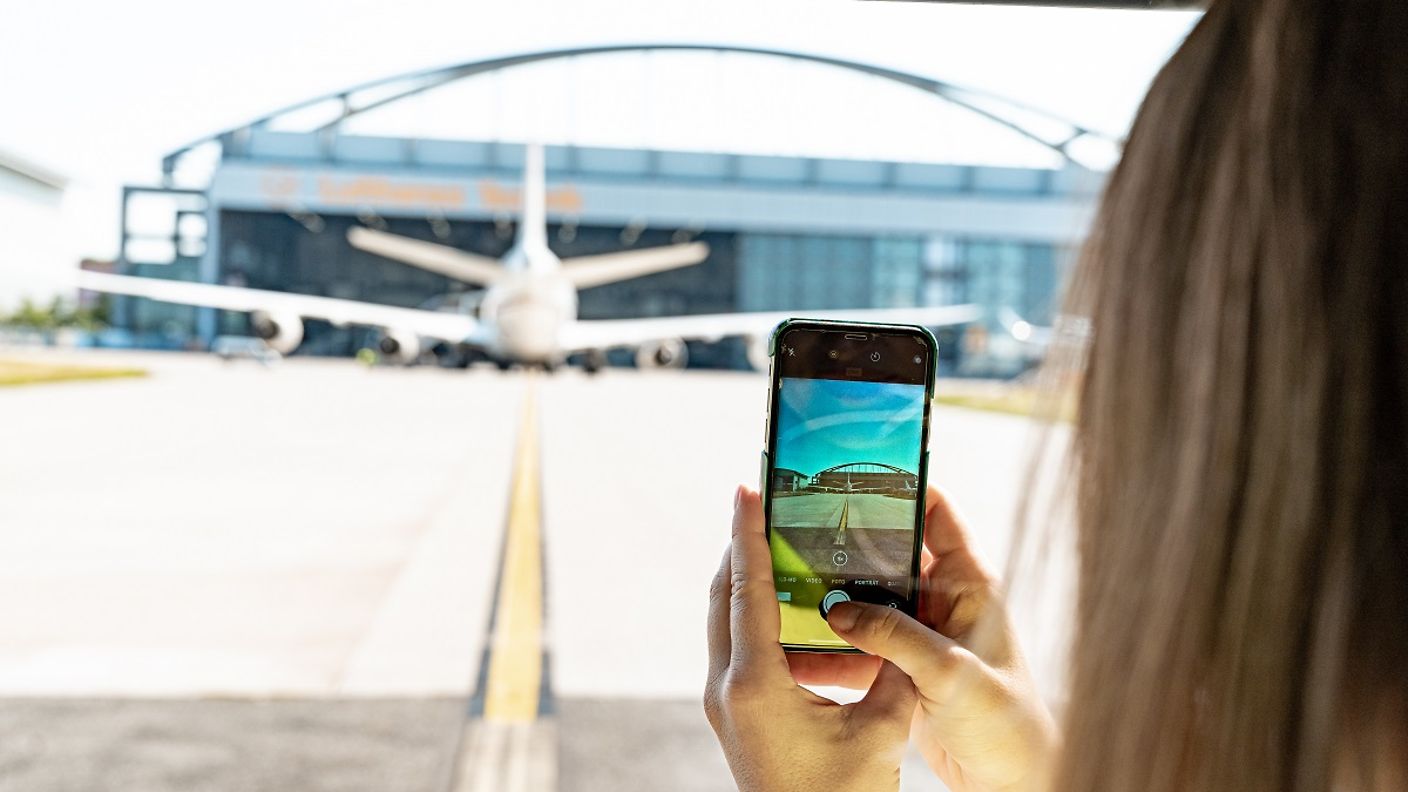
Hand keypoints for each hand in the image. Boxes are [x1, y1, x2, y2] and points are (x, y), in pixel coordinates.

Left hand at [705, 486, 917, 791]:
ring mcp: (725, 706)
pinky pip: (736, 649)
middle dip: (742, 549)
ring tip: (775, 547)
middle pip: (723, 597)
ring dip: (746, 582)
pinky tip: (788, 611)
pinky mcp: (734, 718)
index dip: (748, 534)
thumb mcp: (882, 729)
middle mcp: (728, 689)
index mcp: (757, 684)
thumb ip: (892, 666)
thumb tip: (893, 616)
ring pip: (725, 623)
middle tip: (761, 507)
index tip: (745, 489)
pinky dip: (755, 617)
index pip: (748, 589)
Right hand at [823, 486, 1057, 791]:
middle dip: (845, 544)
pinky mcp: (899, 668)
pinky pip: (855, 646)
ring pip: (864, 601)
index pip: (936, 513)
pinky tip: (793, 646)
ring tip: (784, 585)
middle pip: (886, 554)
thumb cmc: (1006, 722)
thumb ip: (894, 636)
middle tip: (799, 530)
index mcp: (969, 583)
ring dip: (829, 599)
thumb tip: (838, 609)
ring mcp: (918, 633)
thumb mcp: (951, 672)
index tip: (854, 475)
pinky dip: (827, 647)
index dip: (900, 487)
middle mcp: (942, 600)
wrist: (1007, 781)